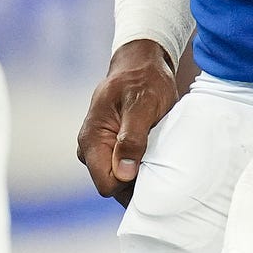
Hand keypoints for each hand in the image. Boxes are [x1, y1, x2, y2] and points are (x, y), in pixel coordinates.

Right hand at [78, 39, 183, 204]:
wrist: (141, 65)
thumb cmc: (144, 80)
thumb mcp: (143, 104)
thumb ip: (132, 138)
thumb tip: (123, 173)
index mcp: (92, 139)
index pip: (107, 184)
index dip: (131, 184)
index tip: (153, 171)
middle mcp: (90, 149)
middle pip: (114, 187)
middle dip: (137, 182)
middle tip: (161, 164)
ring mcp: (100, 151)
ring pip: (121, 182)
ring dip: (141, 174)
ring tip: (159, 155)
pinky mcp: (111, 151)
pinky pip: (126, 172)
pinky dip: (142, 168)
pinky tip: (155, 155)